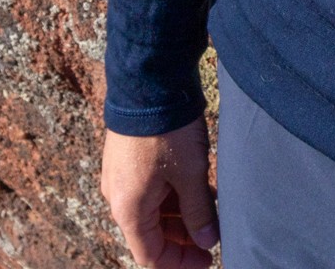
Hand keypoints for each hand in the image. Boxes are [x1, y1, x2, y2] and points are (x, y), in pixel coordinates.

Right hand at [102, 119, 218, 267]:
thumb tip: (207, 241)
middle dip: (184, 237)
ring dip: (182, 214)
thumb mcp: (191, 176)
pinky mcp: (129, 159)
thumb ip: (199, 213)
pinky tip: (201, 188)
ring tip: (214, 208)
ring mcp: (122, 177)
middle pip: (152, 233)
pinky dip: (174, 194)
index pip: (151, 255)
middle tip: (215, 234)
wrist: (149, 83)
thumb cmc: (167, 132)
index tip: (207, 259)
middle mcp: (119, 197)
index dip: (180, 263)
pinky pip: (151, 189)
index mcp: (129, 210)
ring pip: (153, 209)